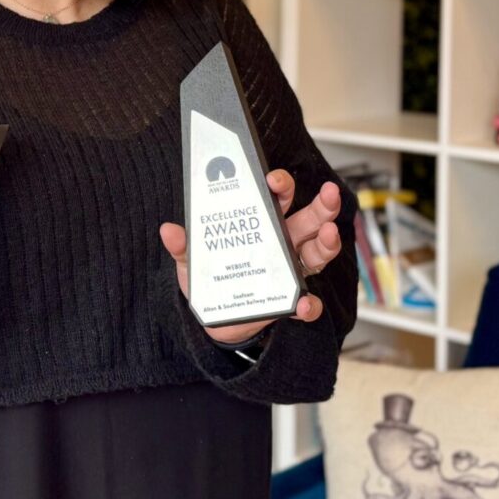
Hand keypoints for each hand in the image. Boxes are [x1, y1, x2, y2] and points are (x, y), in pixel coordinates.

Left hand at [159, 170, 341, 345]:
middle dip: (322, 205)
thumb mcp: (192, 260)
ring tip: (329, 235)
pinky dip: (309, 305)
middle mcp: (282, 244)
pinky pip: (307, 304)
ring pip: (318, 252)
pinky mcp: (288, 302)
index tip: (273, 180)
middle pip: (309, 219)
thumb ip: (183, 246)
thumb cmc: (210, 280)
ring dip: (328, 243)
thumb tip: (168, 231)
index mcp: (261, 226)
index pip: (277, 199)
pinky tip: (305, 305)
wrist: (213, 319)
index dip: (280, 185)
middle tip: (330, 193)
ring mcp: (289, 272)